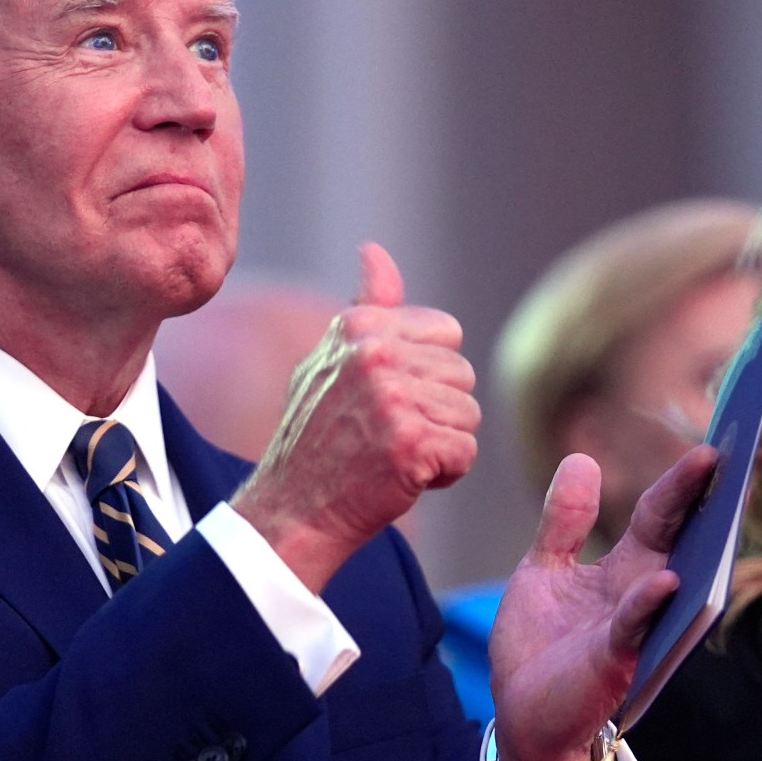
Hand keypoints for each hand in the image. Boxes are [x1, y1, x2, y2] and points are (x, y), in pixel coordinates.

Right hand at [231, 243, 476, 591]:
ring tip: (392, 456)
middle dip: (438, 411)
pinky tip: (402, 478)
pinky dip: (443, 475)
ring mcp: (393, 399)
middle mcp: (375, 355)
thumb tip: (374, 250)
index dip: (427, 374)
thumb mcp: (331, 360)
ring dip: (441, 444)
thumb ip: (367, 308)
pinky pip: (465, 453)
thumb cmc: (316, 438)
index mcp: (360, 327)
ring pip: (468, 416)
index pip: (446, 333)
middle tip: (387, 435)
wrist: (293, 510)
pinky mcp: (412, 444)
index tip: (386, 400)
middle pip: (462, 375)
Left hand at [485, 445, 715, 760]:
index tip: (709, 446)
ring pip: (669, 578)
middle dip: (698, 498)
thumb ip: (564, 522)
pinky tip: (664, 579)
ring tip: (714, 497)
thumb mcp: (543, 570)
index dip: (680, 483)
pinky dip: (649, 603)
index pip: (659, 516)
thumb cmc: (538, 648)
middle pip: (675, 537)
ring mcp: (631, 627)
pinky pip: (635, 625)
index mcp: (625, 570)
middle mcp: (640, 595)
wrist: (521, 716)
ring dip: (693, 544)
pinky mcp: (613, 658)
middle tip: (725, 454)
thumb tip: (582, 460)